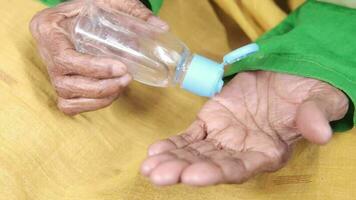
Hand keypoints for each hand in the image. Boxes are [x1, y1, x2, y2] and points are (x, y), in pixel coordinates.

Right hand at [30, 0, 167, 114]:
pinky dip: (92, 105)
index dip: (94, 68)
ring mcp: (50, 73)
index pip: (65, 58)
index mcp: (47, 30)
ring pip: (68, 98)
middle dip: (101, 86)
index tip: (121, 67)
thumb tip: (162, 28)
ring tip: (122, 86)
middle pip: (66, 84)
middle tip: (127, 78)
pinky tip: (111, 94)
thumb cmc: (88, 9)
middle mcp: (45, 54)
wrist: (75, 17)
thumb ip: (133, 12)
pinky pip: (70, 106)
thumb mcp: (108, 3)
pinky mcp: (60, 86)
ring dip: (99, 97)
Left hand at [141, 71, 348, 185]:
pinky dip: (173, 144)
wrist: (287, 77)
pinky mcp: (210, 121)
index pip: (240, 168)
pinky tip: (154, 152)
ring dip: (171, 161)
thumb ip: (316, 116)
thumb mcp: (318, 101)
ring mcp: (223, 137)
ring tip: (149, 168)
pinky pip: (189, 136)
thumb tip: (321, 132)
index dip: (217, 172)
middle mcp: (241, 150)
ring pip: (194, 153)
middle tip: (158, 175)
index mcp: (267, 152)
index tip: (193, 176)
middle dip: (184, 171)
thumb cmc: (306, 93)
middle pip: (210, 165)